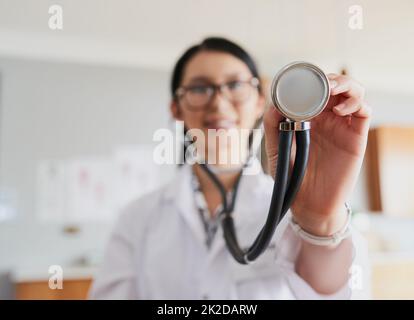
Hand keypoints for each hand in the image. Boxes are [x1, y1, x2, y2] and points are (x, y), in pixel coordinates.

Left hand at [263, 74, 371, 235]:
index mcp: (306, 117)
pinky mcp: (355, 138)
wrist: (307, 202)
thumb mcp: (275, 150)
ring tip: (333, 90)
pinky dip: (356, 104)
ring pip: (353, 93)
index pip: (314, 89)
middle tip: (321, 82)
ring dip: (346, 84)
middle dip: (329, 78)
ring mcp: (342, 126)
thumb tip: (274, 103)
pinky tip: (340, 110)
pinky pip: (364, 113)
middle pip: (336, 86)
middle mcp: (326, 118)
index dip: (312, 79)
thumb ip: (272, 127)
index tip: (302, 80)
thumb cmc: (291, 176)